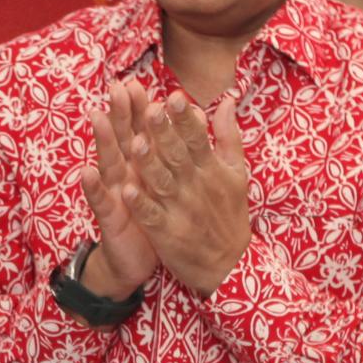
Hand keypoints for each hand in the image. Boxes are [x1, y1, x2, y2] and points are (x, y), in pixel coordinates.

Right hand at [78, 80, 161, 300]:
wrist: (137, 260)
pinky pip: (101, 201)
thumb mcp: (168, 182)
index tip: (138, 83)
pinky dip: (93, 188)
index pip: (141, 130)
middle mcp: (126, 173)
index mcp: (144, 164)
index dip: (138, 108)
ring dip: (103, 141)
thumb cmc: (155, 216)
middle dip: (119, 114)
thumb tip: (191, 118)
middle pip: (123, 139)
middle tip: (117, 87)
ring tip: (97, 117)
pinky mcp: (109, 218)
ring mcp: (115, 193)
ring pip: (109, 163)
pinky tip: (86, 172)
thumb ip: (175, 151)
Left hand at [118, 89, 253, 295]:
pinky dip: (140, 204)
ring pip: (162, 182)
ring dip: (148, 164)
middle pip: (178, 156)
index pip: (198, 138)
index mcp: (212, 169)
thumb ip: (229, 136)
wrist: (231, 265)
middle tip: (151, 109)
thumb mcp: (237, 173)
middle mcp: (196, 186)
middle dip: (164, 133)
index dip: (186, 119)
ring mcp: (181, 210)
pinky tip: (125, 190)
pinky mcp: (167, 233)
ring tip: (134, 143)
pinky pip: (151, 216)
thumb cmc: (231, 214)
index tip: (175, 97)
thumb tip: (227, 100)